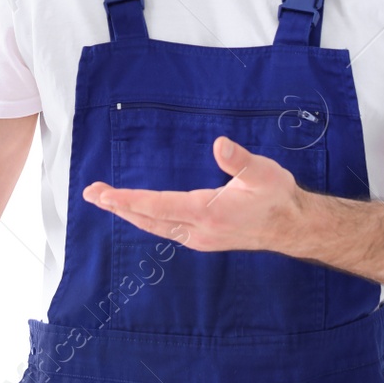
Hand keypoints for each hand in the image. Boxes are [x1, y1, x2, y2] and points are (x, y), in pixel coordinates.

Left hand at [81, 137, 307, 253]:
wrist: (292, 226)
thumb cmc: (277, 196)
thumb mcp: (263, 172)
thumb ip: (239, 160)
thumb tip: (219, 144)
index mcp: (207, 213)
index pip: (158, 206)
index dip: (128, 200)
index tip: (104, 194)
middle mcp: (198, 231)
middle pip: (148, 219)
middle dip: (117, 206)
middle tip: (91, 193)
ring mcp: (199, 238)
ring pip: (155, 227)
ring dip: (128, 213)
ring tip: (105, 200)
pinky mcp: (202, 239)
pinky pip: (165, 230)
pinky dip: (145, 219)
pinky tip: (137, 212)